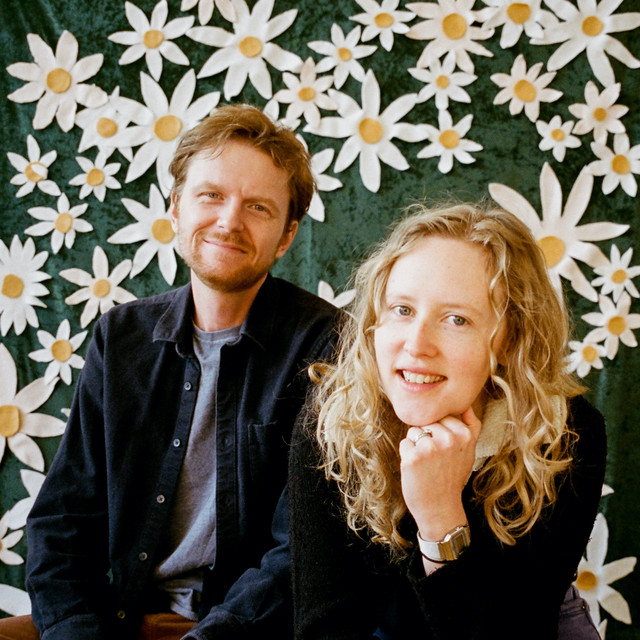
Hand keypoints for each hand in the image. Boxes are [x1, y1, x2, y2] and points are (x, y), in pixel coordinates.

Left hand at [399, 407, 481, 540]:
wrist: (440, 508)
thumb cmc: (452, 478)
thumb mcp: (469, 452)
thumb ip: (471, 427)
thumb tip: (467, 405)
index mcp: (464, 435)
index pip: (441, 417)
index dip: (439, 433)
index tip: (445, 452)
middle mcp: (449, 439)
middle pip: (426, 422)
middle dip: (427, 437)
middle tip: (435, 460)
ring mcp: (430, 447)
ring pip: (413, 431)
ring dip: (415, 446)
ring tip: (426, 465)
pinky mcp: (413, 456)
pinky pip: (404, 443)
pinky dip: (407, 455)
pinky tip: (417, 470)